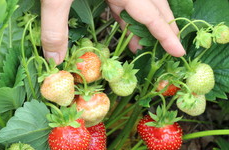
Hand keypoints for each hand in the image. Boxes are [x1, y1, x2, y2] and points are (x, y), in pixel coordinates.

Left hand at [40, 0, 185, 64]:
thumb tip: (55, 59)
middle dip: (162, 27)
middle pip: (155, 5)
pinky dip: (127, 12)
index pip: (151, 14)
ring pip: (142, 0)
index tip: (179, 51)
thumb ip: (55, 27)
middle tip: (169, 46)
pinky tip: (125, 22)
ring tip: (141, 42)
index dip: (165, 34)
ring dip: (144, 22)